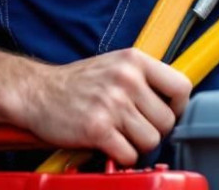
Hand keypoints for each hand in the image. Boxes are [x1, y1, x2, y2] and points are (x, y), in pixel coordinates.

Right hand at [8, 48, 191, 165]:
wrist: (37, 92)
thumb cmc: (79, 82)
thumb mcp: (116, 65)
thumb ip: (145, 78)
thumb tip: (176, 102)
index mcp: (135, 61)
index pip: (182, 87)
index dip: (178, 106)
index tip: (166, 113)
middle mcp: (126, 79)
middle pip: (167, 121)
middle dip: (154, 130)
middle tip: (136, 129)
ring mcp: (112, 104)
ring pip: (151, 140)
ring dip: (138, 145)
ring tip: (121, 136)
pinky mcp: (97, 129)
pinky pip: (129, 154)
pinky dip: (122, 156)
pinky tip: (110, 145)